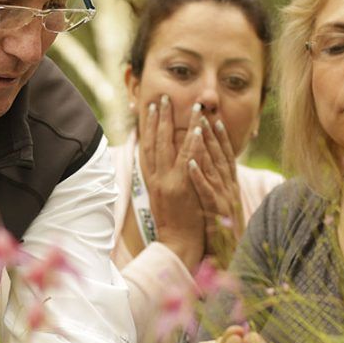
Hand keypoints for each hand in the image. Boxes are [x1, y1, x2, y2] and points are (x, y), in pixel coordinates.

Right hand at [136, 95, 206, 270]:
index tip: (149, 109)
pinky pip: (187, 160)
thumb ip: (162, 180)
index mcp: (151, 180)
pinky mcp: (181, 187)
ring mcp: (167, 181)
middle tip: (161, 98)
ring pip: (169, 146)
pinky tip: (197, 128)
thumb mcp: (162, 199)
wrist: (176, 244)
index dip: (147, 127)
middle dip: (157, 118)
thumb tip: (162, 165)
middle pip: (154, 141)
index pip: (146, 147)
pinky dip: (191, 143)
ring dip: (175, 123)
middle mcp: (155, 178)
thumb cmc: (175, 224)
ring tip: (184, 105)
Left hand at [187, 115, 244, 266]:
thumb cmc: (223, 231)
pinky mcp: (215, 211)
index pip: (225, 156)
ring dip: (205, 147)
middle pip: (219, 156)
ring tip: (196, 127)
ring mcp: (222, 198)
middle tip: (202, 112)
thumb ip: (218, 188)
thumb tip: (209, 173)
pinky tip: (190, 163)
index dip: (221, 137)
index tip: (213, 118)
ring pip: (213, 168)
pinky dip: (199, 176)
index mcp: (229, 186)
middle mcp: (228, 188)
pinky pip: (205, 191)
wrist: (230, 257)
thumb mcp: (222, 204)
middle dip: (210, 133)